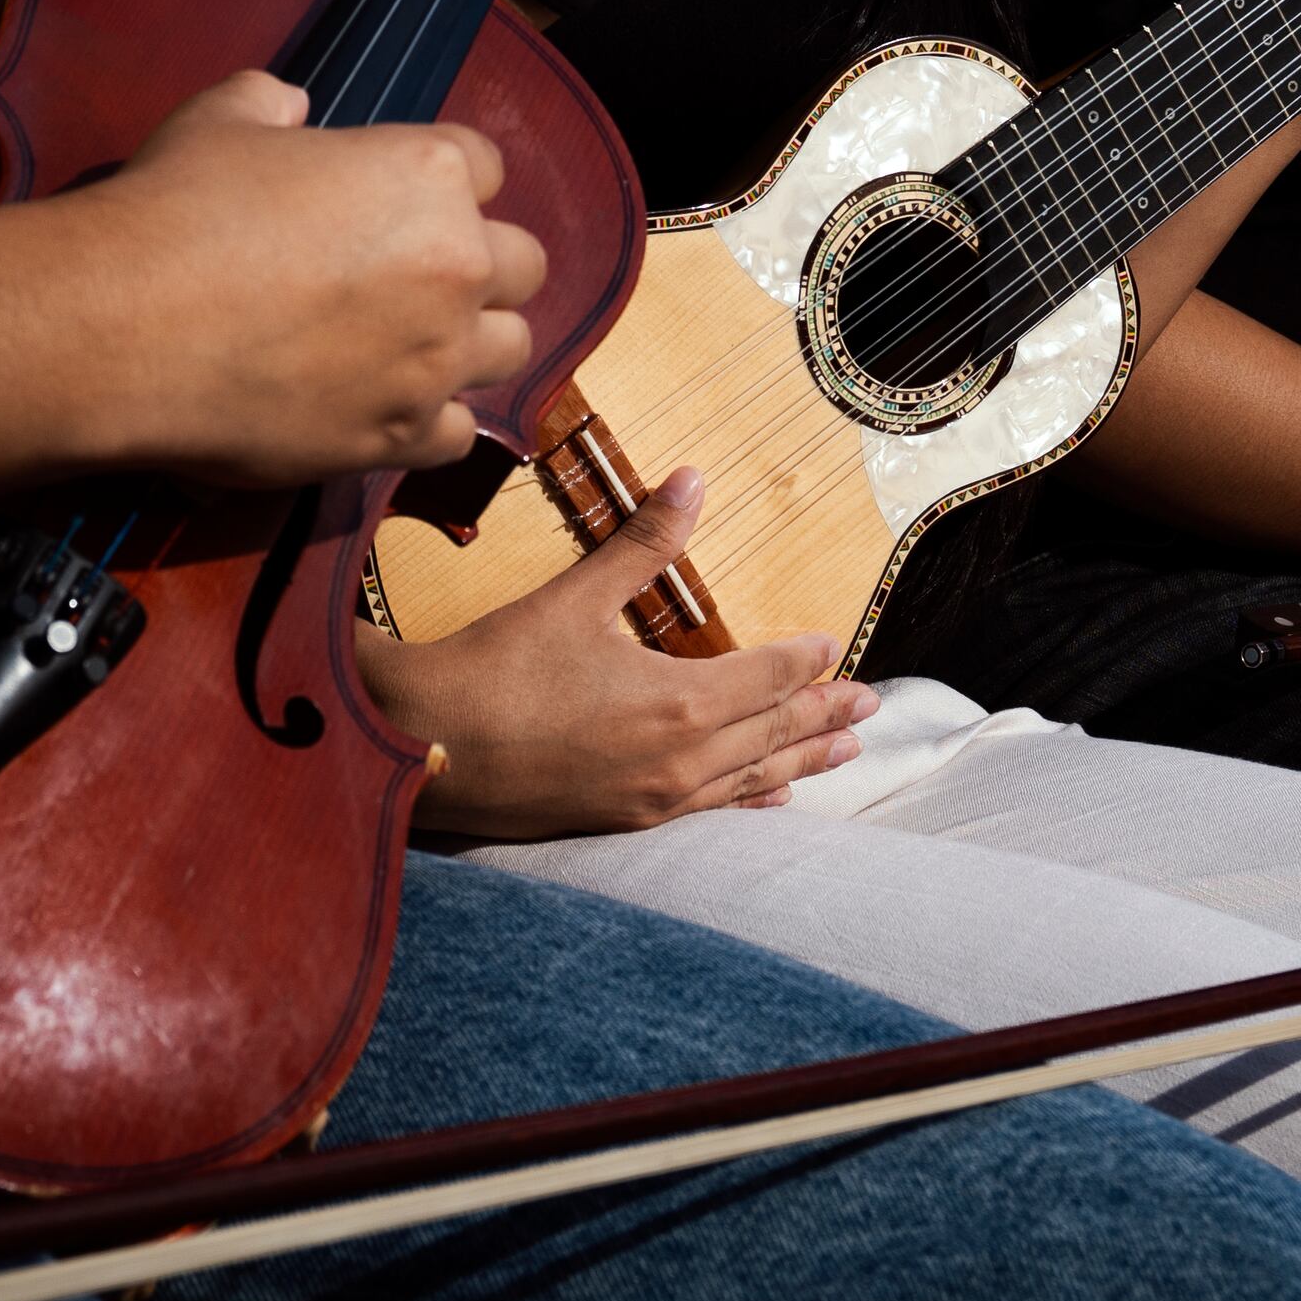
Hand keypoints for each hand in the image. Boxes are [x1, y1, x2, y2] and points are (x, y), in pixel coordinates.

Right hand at [77, 73, 539, 483]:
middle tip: (418, 276)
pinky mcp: (400, 435)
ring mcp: (435, 358)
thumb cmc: (176, 207)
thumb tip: (292, 105)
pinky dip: (429, 421)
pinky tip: (383, 407)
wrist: (125, 327)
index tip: (402, 199)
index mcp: (427, 173)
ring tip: (411, 345)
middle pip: (523, 264)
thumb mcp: (221, 119)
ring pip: (509, 349)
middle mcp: (455, 264)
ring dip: (469, 343)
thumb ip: (272, 103)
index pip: (484, 165)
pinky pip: (458, 433)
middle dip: (479, 265)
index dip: (442, 180)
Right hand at [370, 468, 876, 838]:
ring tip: (845, 753)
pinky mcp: (626, 821)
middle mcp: (682, 760)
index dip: (809, 659)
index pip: (770, 676)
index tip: (838, 645)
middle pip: (775, 730)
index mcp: (681, 702)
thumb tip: (694, 479)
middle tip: (873, 707)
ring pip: (752, 777)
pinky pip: (712, 811)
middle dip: (826, 714)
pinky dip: (751, 798)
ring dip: (802, 757)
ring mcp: (656, 799)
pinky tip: (770, 796)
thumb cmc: (497, 669)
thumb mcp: (576, 596)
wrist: (427, 748)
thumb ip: (644, 542)